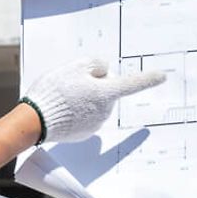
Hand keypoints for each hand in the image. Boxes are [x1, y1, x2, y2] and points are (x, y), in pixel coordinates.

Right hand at [22, 58, 166, 144]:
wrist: (35, 121)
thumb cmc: (54, 92)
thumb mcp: (74, 67)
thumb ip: (95, 65)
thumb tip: (104, 71)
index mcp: (105, 93)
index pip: (132, 83)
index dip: (148, 79)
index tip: (161, 76)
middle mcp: (105, 111)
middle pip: (108, 90)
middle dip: (96, 84)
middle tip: (74, 82)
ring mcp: (96, 124)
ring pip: (96, 103)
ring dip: (86, 97)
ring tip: (64, 96)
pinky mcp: (86, 133)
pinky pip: (87, 115)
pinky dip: (78, 110)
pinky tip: (64, 108)